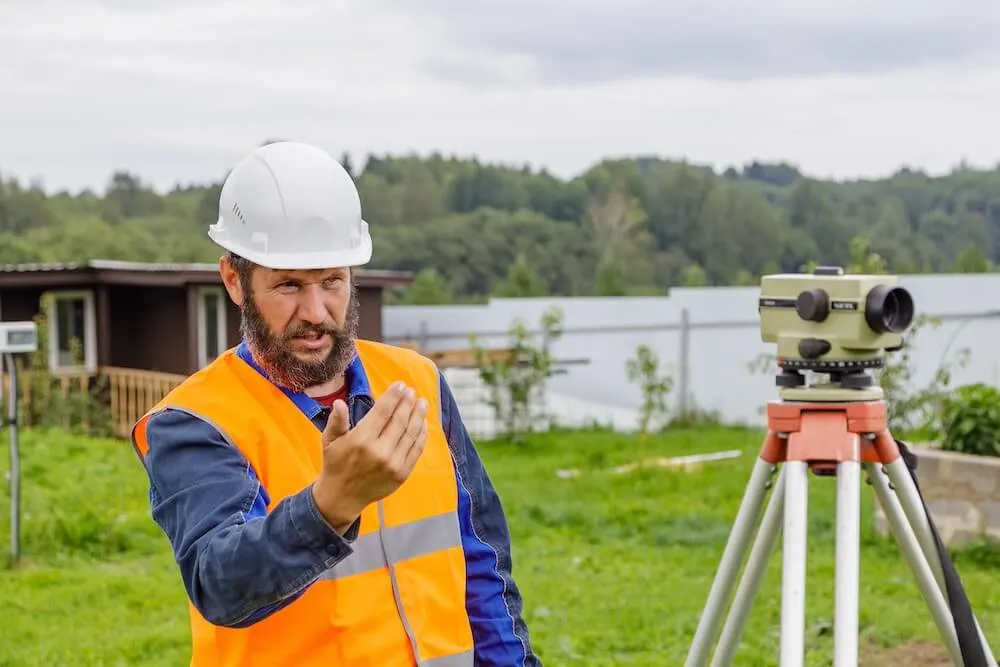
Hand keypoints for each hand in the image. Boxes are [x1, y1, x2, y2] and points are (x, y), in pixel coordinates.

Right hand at [311, 382, 427, 532]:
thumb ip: (337, 421)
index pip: (383, 411)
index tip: (401, 385)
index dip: (394, 396)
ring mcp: (393, 464)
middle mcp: (379, 451)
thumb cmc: (336, 464)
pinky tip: (423, 424)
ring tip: (422, 403)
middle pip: (399, 420)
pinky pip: (416, 450)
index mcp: (361, 439)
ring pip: (411, 433)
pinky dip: (421, 435)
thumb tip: (339, 403)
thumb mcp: (330, 440)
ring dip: (418, 416)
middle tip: (412, 392)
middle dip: (407, 403)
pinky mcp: (402, 474)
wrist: (342, 497)